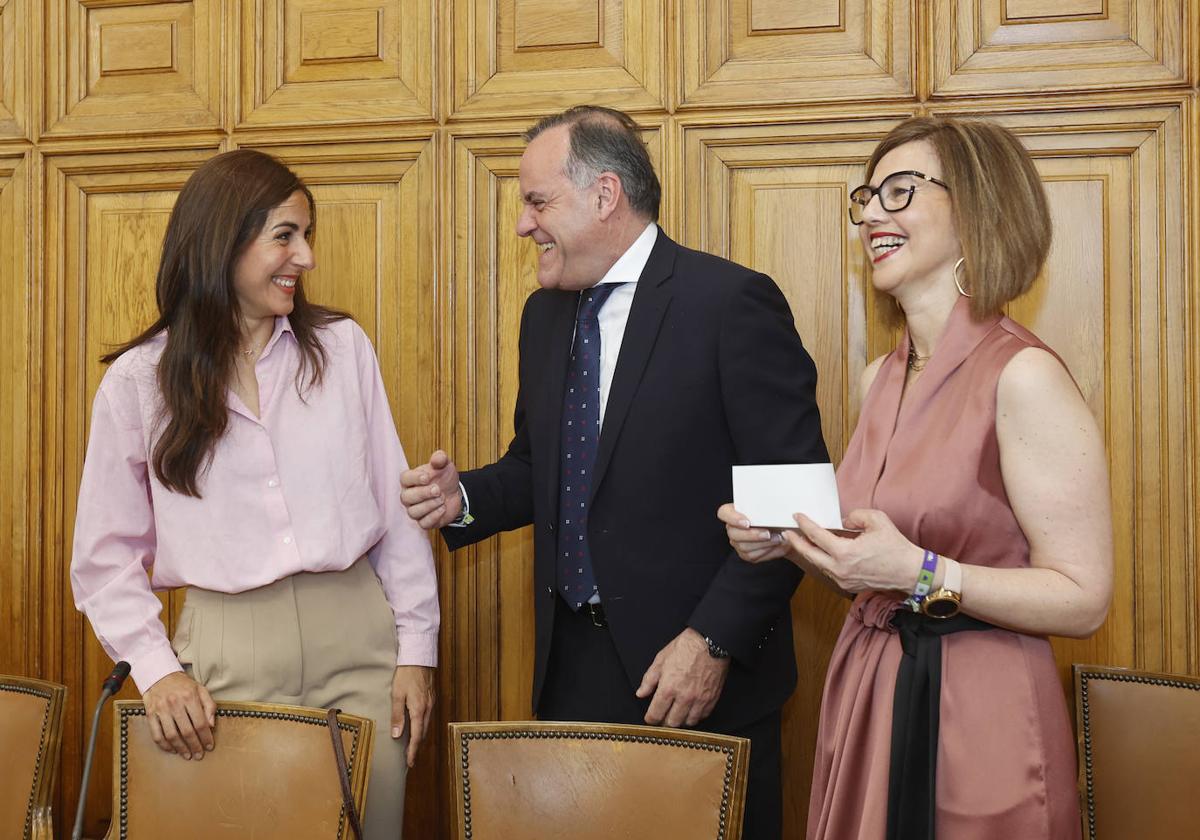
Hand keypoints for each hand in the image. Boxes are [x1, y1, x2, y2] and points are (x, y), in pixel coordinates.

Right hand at [141, 671, 216, 759]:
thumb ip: (209, 706)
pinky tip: (172, 750)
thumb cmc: (183, 685)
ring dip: (180, 748)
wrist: (159, 675)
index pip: (200, 723)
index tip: (210, 746)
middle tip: (199, 754)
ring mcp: (161, 710)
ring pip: (171, 735)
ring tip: (187, 755)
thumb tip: (211, 725)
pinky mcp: (150, 714)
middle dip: (195, 746)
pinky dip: (164, 745)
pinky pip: (156, 734)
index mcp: (190, 697)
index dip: (206, 737)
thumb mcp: (201, 690)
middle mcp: (175, 704)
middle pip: (187, 731)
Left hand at [391, 665, 435, 767]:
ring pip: (426, 725)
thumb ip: (397, 716)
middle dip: (417, 746)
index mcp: (419, 710)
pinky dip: (422, 726)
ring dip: (420, 737)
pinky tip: (417, 726)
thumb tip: (398, 735)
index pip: (417, 736)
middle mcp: (428, 708)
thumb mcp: (397, 695)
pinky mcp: (431, 698)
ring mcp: (431, 703)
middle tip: (410, 758)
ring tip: (412, 745)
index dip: (413, 751)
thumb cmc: (406, 674)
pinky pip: (428, 717)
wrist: (419, 657)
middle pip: (424, 733)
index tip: (410, 762)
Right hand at [400, 450, 461, 529]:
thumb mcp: (444, 465)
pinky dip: (434, 516)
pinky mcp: (424, 522)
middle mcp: (409, 496)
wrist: (454, 493)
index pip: (404, 479)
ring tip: (442, 498)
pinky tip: (443, 508)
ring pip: (413, 512)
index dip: (414, 479)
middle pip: (406, 498)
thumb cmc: (444, 478)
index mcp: (410, 480)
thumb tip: (438, 457)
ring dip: (429, 505)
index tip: (427, 477)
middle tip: (437, 489)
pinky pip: (423, 523)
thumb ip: (440, 459)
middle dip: (423, 494)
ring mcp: (415, 510)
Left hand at [636, 628, 729, 727]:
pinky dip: (695, 716)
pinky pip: (702, 716)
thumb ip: (649, 680)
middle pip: (671, 723)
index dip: (650, 719)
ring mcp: (699, 700)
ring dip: (680, 721)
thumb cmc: (685, 648)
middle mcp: (683, 697)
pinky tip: (691, 710)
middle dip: (664, 722)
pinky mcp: (711, 699)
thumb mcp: (660, 660)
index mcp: (668, 688)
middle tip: (663, 716)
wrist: (709, 642)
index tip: (650, 717)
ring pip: (687, 723)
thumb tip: (641, 693)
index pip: (656, 714)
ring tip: (677, 714)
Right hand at [718, 503, 790, 563]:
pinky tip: (778, 546)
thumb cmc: (775, 516)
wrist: (784, 530)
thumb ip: (767, 509)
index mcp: (733, 512)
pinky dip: (768, 551)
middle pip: (734, 533)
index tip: (747, 523)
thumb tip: (772, 511)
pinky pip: (753, 556)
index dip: (733, 518)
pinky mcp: (746, 554)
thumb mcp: (771, 509)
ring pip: (744, 547)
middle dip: (753, 535)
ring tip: (778, 539)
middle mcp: (732, 528)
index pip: (723, 513)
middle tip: (768, 534)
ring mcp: (737, 542)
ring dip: (764, 544)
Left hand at [783, 508, 923, 593]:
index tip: (797, 516)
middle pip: (810, 554)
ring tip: (802, 540)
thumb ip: (855, 516)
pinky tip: (821, 552)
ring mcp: (843, 580)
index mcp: (845, 553)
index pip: (817, 536)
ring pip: (819, 564)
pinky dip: (823, 560)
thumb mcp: (877, 520)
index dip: (805, 525)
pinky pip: (829, 571)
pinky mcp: (848, 585)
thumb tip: (842, 522)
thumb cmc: (896, 546)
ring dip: (809, 552)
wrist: (911, 572)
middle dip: (796, 542)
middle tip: (787, 532)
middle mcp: (840, 569)